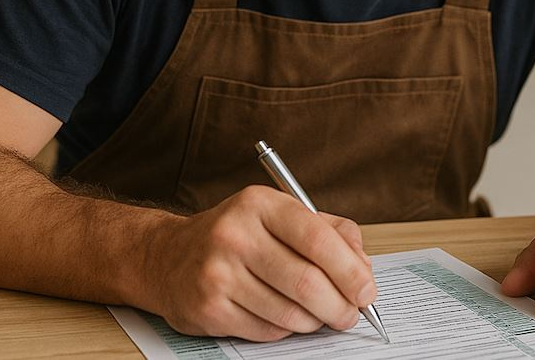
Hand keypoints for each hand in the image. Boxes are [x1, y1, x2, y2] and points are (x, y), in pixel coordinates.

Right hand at [144, 185, 376, 340]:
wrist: (168, 257)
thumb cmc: (236, 236)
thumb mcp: (280, 215)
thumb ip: (330, 232)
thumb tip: (364, 268)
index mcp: (260, 204)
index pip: (317, 238)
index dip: (351, 271)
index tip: (366, 290)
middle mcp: (235, 235)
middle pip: (307, 282)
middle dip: (340, 306)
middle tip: (351, 314)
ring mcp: (218, 273)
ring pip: (290, 313)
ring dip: (314, 321)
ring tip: (317, 315)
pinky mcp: (209, 308)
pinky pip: (267, 331)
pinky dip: (286, 330)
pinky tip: (283, 316)